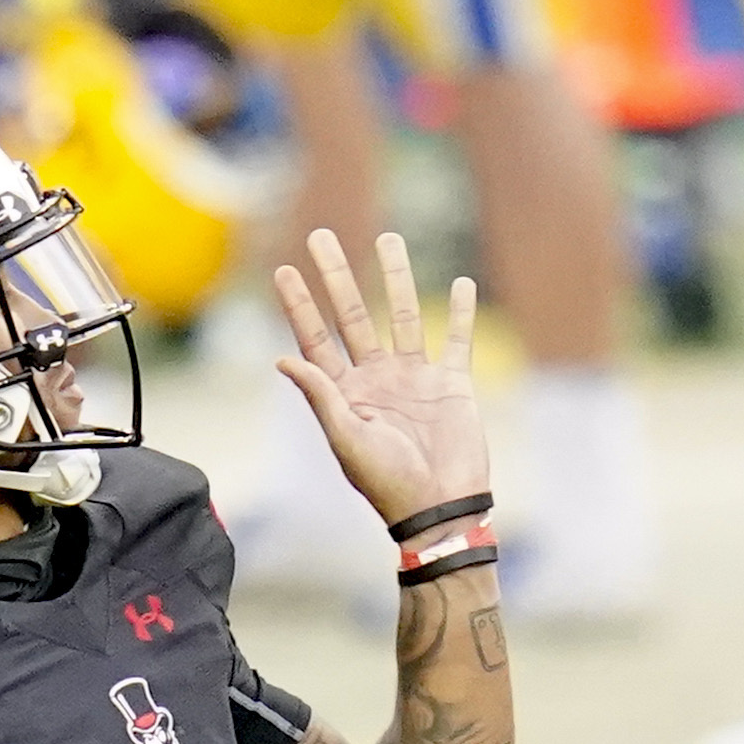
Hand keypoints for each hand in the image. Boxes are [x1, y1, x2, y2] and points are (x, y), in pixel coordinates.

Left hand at [272, 230, 488, 531]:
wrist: (439, 508)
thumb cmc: (387, 482)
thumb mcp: (346, 439)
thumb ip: (320, 396)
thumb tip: (282, 358)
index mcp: (344, 392)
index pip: (316, 338)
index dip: (299, 305)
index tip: (283, 269)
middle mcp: (376, 378)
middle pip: (353, 315)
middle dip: (336, 276)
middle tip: (321, 235)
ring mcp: (414, 377)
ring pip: (404, 314)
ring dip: (396, 277)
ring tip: (388, 238)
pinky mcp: (452, 384)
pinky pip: (457, 339)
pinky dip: (461, 312)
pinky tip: (461, 282)